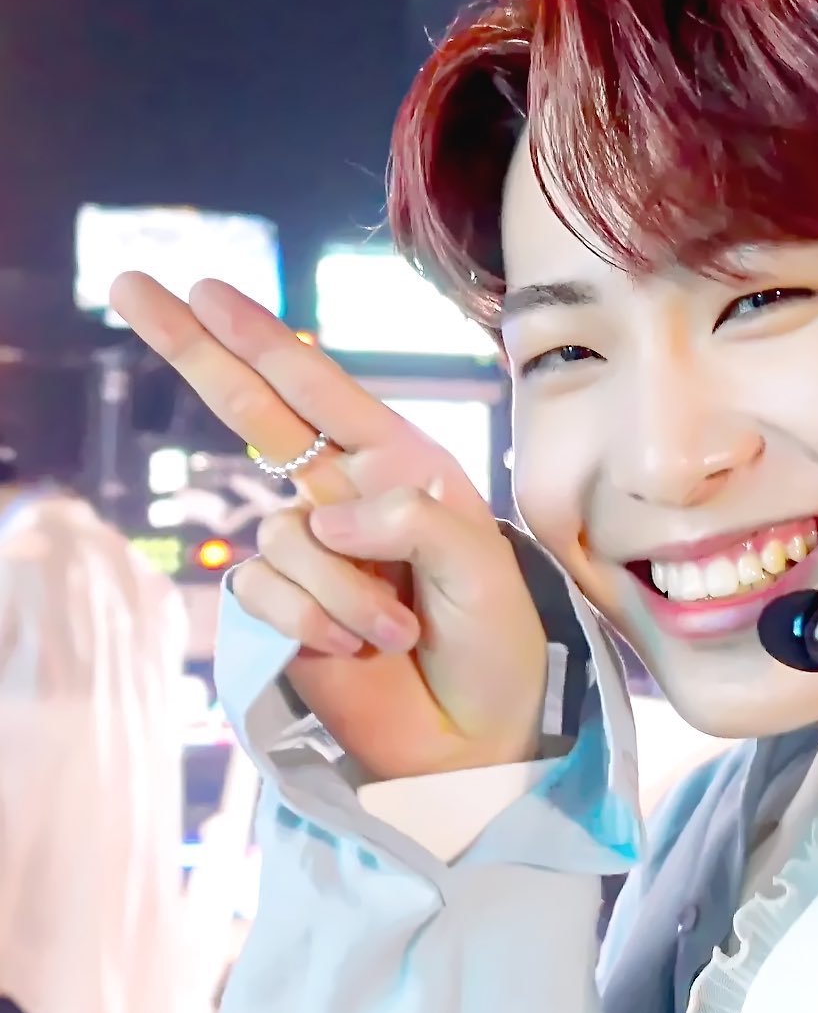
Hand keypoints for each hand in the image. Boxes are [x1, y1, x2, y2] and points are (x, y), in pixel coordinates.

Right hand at [108, 272, 547, 779]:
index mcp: (400, 466)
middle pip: (251, 411)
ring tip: (399, 629)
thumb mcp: (482, 565)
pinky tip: (357, 650)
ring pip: (283, 537)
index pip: (320, 389)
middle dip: (194, 348)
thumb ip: (410, 521)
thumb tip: (322, 516)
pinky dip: (315, 623)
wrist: (477, 730)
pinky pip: (264, 592)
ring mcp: (309, 553)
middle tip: (130, 282)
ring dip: (345, 591)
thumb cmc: (492, 637)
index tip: (206, 288)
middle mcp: (344, 496)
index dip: (261, 336)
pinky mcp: (282, 610)